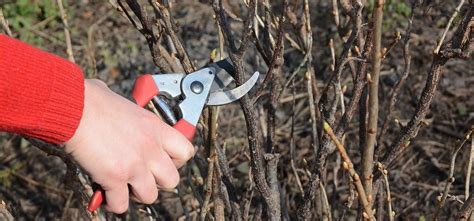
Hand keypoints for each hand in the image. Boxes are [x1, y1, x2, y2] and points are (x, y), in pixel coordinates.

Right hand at [64, 79, 194, 212]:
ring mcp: (135, 165)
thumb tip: (115, 105)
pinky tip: (105, 194)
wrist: (73, 108)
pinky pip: (120, 204)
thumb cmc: (92, 99)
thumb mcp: (123, 103)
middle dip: (157, 181)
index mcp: (156, 128)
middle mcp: (151, 148)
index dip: (176, 161)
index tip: (163, 160)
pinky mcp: (115, 178)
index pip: (186, 151)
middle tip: (142, 176)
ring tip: (124, 186)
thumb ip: (129, 112)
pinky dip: (113, 203)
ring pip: (150, 196)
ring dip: (136, 194)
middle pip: (172, 180)